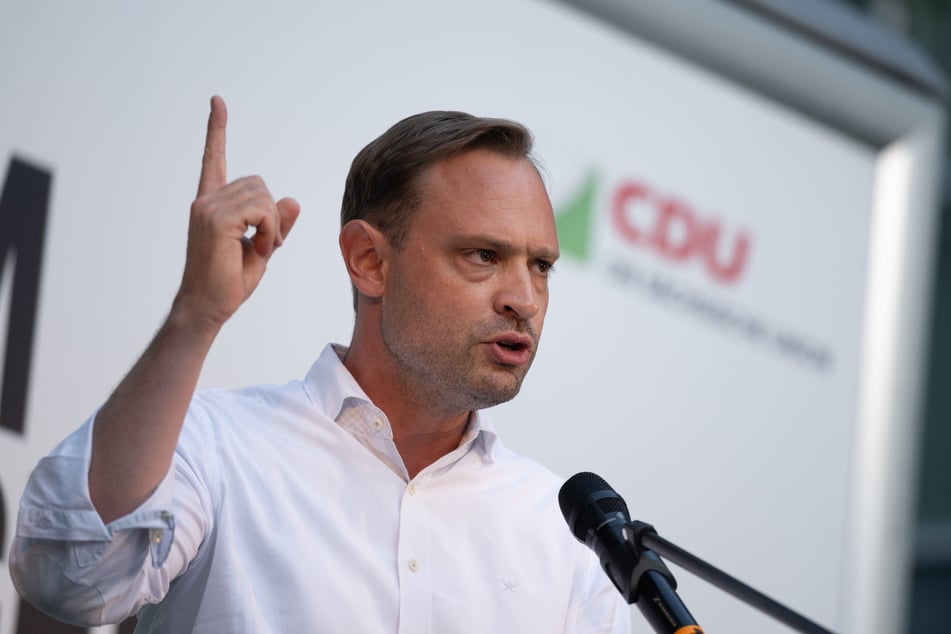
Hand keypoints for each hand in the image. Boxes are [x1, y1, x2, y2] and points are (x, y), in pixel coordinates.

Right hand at [173, 96, 299, 330]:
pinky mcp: (215, 219)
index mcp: (211, 203)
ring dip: (272, 225)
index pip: (214, 158)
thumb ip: (276, 222)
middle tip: (267, 244)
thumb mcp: (263, 247)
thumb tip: (292, 199)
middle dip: (272, 214)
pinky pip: (261, 210)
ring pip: (263, 196)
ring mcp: (207, 207)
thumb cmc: (230, 280)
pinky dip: (269, 231)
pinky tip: (257, 249)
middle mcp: (205, 199)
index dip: (217, 130)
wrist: (208, 306)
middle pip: (259, 183)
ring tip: (259, 249)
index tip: (217, 101)